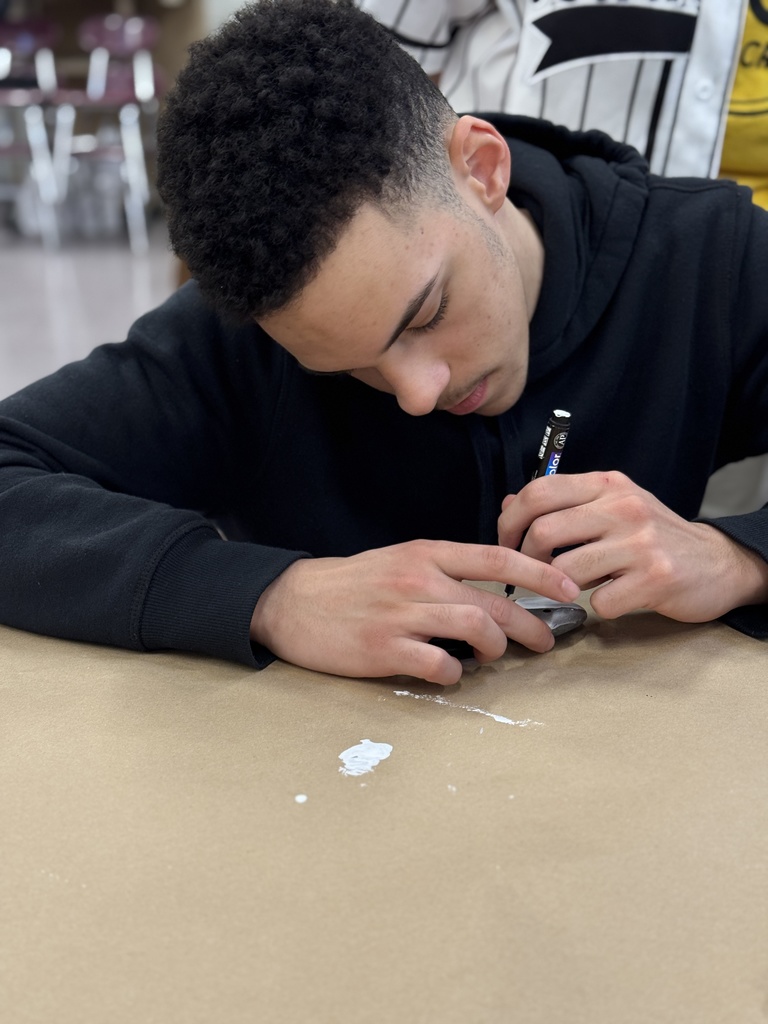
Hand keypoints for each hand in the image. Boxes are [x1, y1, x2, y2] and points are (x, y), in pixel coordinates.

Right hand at [250, 540, 579, 684]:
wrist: (293, 601)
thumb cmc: (352, 583)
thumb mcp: (400, 560)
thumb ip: (444, 570)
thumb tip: (494, 589)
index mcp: (425, 553)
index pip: (496, 557)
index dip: (539, 574)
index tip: (569, 589)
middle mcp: (418, 580)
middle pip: (493, 601)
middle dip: (530, 625)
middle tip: (544, 642)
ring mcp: (401, 615)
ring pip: (474, 628)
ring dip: (495, 649)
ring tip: (494, 658)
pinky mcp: (383, 649)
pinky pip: (438, 665)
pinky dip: (453, 674)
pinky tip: (448, 674)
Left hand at [498, 471, 767, 622]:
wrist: (717, 562)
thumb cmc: (652, 536)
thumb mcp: (610, 506)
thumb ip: (562, 505)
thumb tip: (509, 505)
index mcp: (607, 485)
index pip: (539, 491)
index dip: (510, 521)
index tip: (507, 544)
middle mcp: (623, 507)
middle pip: (544, 532)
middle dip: (527, 561)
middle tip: (533, 575)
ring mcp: (640, 542)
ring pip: (566, 570)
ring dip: (561, 587)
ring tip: (577, 586)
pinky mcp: (655, 578)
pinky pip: (599, 600)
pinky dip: (598, 605)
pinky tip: (613, 597)